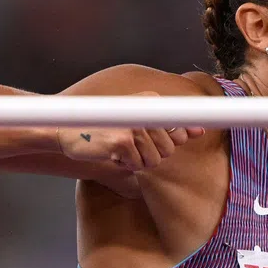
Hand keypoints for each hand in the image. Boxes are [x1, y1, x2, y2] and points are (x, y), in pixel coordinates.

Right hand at [56, 94, 204, 170]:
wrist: (67, 131)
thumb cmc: (104, 129)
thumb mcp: (138, 122)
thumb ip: (169, 126)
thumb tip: (200, 131)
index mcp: (151, 102)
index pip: (180, 130)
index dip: (172, 141)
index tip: (151, 140)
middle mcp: (146, 111)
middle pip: (168, 150)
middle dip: (151, 154)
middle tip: (130, 146)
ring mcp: (135, 126)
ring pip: (154, 160)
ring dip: (138, 161)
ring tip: (121, 149)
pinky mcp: (124, 141)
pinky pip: (138, 165)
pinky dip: (125, 164)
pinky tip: (112, 153)